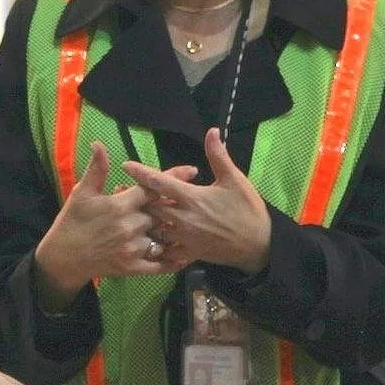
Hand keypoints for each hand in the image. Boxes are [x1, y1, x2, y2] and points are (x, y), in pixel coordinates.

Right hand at [34, 142, 196, 311]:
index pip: (153, 188)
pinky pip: (158, 265)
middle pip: (163, 212)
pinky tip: (186, 255)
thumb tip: (99, 143)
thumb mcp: (82, 192)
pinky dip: (173, 261)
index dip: (173, 178)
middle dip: (177, 204)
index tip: (192, 170)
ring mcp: (132, 248)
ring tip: (197, 224)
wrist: (62, 258)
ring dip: (178, 231)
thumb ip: (96, 169)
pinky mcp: (132, 267)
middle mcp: (130, 226)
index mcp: (120, 205)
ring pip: (164, 237)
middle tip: (197, 197)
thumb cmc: (72, 221)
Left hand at [123, 127, 271, 275]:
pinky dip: (159, 245)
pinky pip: (166, 251)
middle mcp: (183, 218)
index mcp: (192, 197)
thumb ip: (218, 156)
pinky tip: (154, 241)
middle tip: (127, 191)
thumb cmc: (247, 209)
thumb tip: (211, 132)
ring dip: (148, 221)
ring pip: (155, 229)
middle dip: (140, 199)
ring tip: (137, 215)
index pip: (159, 183)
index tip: (126, 165)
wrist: (258, 244)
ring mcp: (184, 238)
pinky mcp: (189, 253)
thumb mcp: (235, 179)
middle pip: (151, 207)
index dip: (141, 172)